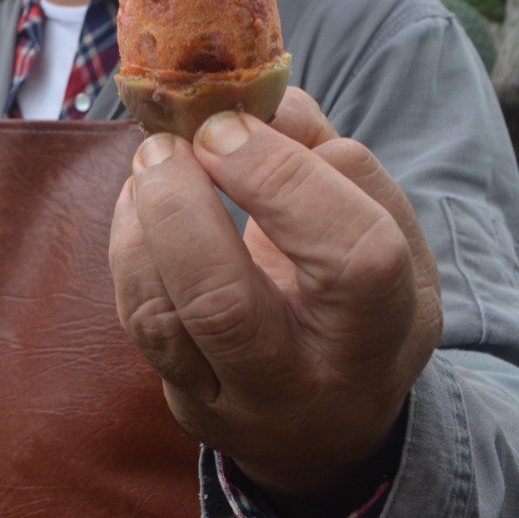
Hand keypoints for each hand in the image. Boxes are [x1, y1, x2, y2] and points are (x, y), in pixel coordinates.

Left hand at [109, 88, 441, 517]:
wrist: (333, 417)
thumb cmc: (363, 300)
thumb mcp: (389, 233)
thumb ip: (337, 160)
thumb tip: (262, 100)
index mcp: (384, 335)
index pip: (350, 258)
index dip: (282, 179)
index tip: (232, 124)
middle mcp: (306, 385)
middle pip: (224, 304)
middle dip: (182, 207)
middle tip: (170, 142)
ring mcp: (234, 406)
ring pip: (160, 317)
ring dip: (142, 221)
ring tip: (154, 160)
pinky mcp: (183, 403)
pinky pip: (138, 321)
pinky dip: (129, 246)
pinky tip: (142, 200)